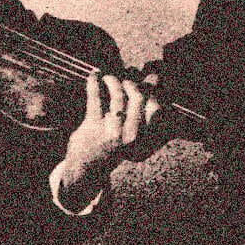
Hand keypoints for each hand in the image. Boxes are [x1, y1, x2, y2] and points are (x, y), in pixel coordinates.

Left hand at [55, 72, 161, 208]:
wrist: (88, 168)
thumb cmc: (112, 146)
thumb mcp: (133, 136)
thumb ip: (143, 113)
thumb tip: (154, 79)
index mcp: (143, 136)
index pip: (155, 107)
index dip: (152, 88)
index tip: (147, 79)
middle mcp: (130, 135)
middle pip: (138, 97)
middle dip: (132, 83)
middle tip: (125, 81)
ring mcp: (111, 130)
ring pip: (118, 96)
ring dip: (113, 81)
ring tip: (108, 78)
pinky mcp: (93, 126)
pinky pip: (95, 97)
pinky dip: (94, 82)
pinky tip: (94, 75)